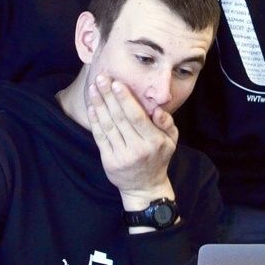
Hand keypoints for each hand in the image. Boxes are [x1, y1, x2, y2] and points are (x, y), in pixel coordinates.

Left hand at [86, 75, 176, 209]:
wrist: (145, 187)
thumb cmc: (159, 157)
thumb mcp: (171, 141)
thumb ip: (167, 123)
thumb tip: (157, 109)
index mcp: (154, 141)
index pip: (137, 116)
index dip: (125, 99)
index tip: (116, 83)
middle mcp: (137, 148)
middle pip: (119, 118)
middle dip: (108, 96)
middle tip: (101, 78)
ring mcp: (122, 156)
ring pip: (108, 126)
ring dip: (99, 105)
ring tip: (94, 88)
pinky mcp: (109, 161)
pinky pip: (100, 138)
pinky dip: (95, 121)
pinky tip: (92, 107)